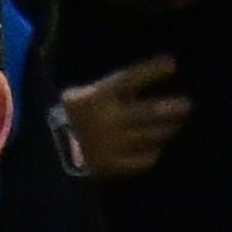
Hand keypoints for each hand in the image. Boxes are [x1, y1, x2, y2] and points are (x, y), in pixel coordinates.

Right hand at [56, 57, 194, 181]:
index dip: (152, 71)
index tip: (172, 64)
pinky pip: (139, 161)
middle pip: (148, 112)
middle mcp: (111, 119)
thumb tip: (120, 85)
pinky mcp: (112, 167)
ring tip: (178, 126)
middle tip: (189, 105)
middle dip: (170, 108)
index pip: (130, 78)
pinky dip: (150, 155)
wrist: (42, 157)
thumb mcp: (73, 98)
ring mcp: (114, 144)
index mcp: (97, 97)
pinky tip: (157, 152)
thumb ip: (96, 91)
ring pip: (148, 136)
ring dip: (166, 130)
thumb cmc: (54, 121)